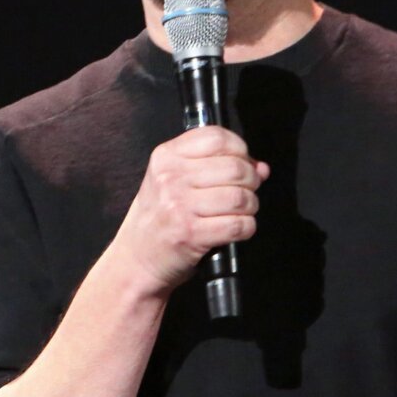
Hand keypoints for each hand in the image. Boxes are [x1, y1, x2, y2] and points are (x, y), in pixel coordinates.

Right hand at [107, 126, 268, 298]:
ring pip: (240, 197)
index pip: (216, 137)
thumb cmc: (159, 218)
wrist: (136, 258)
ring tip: (241, 211)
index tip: (242, 162)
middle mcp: (170, 178)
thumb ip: (216, 166)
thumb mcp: (174, 181)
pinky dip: (246, 228)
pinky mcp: (191, 234)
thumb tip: (260, 167)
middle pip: (234, 167)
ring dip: (250, 206)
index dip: (239, 149)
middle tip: (245, 191)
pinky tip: (237, 229)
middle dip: (251, 181)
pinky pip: (238, 225)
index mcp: (166, 157)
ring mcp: (179, 206)